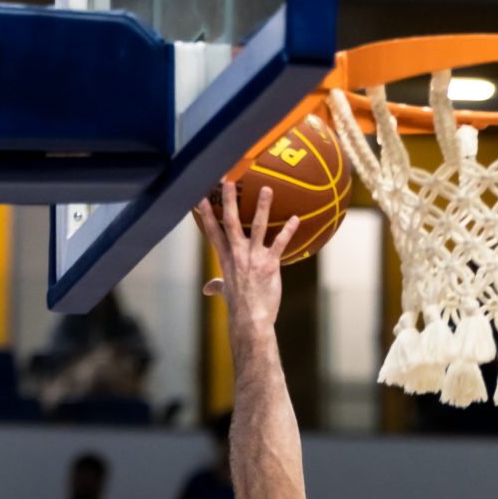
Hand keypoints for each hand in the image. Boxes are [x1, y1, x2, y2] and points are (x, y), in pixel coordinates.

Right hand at [196, 181, 299, 335]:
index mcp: (225, 258)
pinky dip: (288, 230)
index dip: (206, 213)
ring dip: (262, 206)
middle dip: (229, 199)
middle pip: (231, 221)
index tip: (201, 196)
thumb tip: (208, 289)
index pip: (212, 231)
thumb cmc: (238, 307)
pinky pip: (280, 243)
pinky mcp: (270, 264)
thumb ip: (217, 286)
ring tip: (267, 188)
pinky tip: (296, 218)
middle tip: (228, 179)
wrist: (251, 319)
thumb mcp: (225, 293)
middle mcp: (237, 254)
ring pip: (257, 226)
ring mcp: (253, 257)